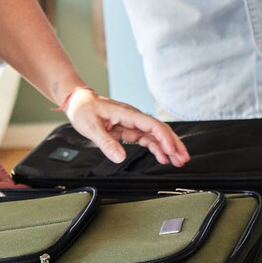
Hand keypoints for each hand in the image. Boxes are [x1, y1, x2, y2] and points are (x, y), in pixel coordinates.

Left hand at [62, 89, 189, 166]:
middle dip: (174, 144)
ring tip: (178, 161)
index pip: (152, 126)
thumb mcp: (91, 127)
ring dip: (168, 148)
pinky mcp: (129, 130)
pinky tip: (162, 158)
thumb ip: (106, 143)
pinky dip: (156, 149)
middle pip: (160, 130)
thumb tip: (120, 157)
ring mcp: (133, 124)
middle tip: (183, 158)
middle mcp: (134, 118)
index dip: (164, 138)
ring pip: (156, 136)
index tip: (172, 151)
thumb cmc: (84, 109)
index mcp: (128, 114)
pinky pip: (147, 139)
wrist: (78, 101)